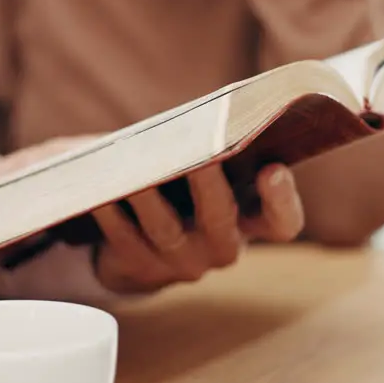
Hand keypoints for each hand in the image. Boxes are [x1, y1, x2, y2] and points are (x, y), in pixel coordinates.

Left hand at [91, 162, 303, 294]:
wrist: (145, 246)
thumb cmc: (190, 190)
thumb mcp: (215, 174)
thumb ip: (222, 150)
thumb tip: (217, 113)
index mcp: (252, 221)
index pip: (282, 222)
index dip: (282, 200)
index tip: (272, 169)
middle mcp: (222, 247)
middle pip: (220, 220)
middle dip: (208, 186)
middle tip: (200, 154)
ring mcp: (181, 263)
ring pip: (166, 230)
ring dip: (149, 197)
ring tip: (135, 167)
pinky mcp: (140, 269)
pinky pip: (125, 240)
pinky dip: (113, 213)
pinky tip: (101, 190)